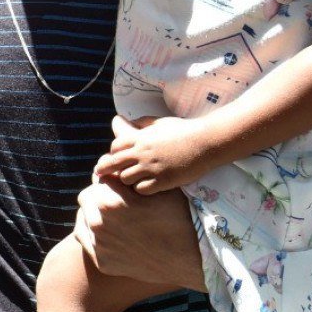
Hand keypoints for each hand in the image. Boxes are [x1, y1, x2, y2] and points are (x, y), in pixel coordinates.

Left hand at [71, 177, 201, 286]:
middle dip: (100, 195)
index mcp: (108, 199)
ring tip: (114, 215)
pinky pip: (85, 239)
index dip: (111, 179)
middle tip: (117, 199)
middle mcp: (98, 221)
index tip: (119, 184)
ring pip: (84, 218)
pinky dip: (93, 233)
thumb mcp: (157, 186)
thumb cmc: (178, 215)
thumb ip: (130, 174)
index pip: (99, 178)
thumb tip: (111, 157)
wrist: (192, 256)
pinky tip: (108, 231)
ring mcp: (98, 244)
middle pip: (88, 197)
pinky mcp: (101, 262)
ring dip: (95, 213)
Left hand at [92, 114, 212, 193]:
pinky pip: (141, 190)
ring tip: (134, 180)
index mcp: (140, 137)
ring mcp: (151, 167)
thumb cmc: (184, 130)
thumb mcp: (160, 122)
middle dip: (107, 170)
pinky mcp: (163, 181)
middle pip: (112, 164)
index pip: (114, 147)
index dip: (114, 154)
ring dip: (127, 180)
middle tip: (105, 176)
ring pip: (125, 178)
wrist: (206, 142)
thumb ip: (141, 123)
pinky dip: (141, 189)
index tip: (117, 159)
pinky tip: (147, 186)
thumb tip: (125, 122)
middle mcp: (142, 152)